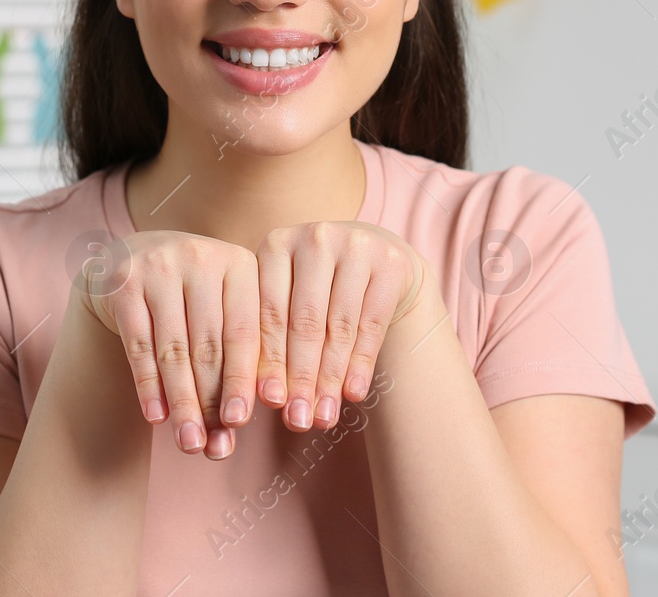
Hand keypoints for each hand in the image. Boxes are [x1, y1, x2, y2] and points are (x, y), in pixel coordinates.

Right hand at [76, 230, 259, 460]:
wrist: (133, 261)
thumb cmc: (193, 299)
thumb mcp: (222, 311)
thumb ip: (234, 362)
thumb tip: (231, 432)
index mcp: (241, 263)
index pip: (245, 333)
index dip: (243, 382)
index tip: (239, 424)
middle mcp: (201, 257)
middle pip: (208, 346)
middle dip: (210, 403)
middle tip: (210, 448)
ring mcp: (159, 266)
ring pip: (173, 351)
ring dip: (181, 403)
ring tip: (187, 443)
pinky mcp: (123, 282)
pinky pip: (138, 345)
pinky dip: (148, 385)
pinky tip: (155, 416)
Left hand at [253, 222, 426, 431]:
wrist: (378, 263)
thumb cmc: (319, 292)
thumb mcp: (290, 301)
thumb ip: (274, 339)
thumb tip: (268, 399)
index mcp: (275, 244)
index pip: (268, 312)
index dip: (268, 362)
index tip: (268, 405)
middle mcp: (314, 237)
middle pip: (304, 320)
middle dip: (300, 377)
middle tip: (297, 420)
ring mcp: (355, 244)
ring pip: (339, 325)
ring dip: (330, 377)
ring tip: (324, 417)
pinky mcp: (390, 261)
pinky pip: (372, 322)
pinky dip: (361, 362)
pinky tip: (353, 393)